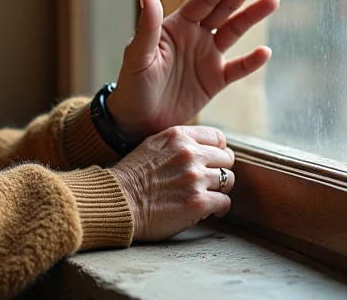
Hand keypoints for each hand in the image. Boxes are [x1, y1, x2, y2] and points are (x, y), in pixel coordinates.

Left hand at [105, 0, 278, 141]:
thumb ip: (147, 26)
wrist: (137, 122)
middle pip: (224, 8)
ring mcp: (206, 58)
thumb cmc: (131, 86)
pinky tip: (265, 51)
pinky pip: (238, 69)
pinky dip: (252, 61)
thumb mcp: (137, 56)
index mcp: (176, 26)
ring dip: (253, 16)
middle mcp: (194, 36)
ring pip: (234, 32)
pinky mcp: (214, 82)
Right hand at [107, 125, 235, 240]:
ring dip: (220, 189)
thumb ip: (178, 143)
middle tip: (210, 181)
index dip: (217, 151)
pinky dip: (220, 208)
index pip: (218, 138)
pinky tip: (211, 210)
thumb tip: (203, 149)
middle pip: (226, 159)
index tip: (212, 161)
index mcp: (178, 136)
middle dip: (220, 170)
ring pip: (228, 180)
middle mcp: (189, 154)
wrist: (118, 202)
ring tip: (209, 195)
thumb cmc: (132, 177)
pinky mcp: (198, 202)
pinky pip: (225, 202)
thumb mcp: (153, 145)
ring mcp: (195, 178)